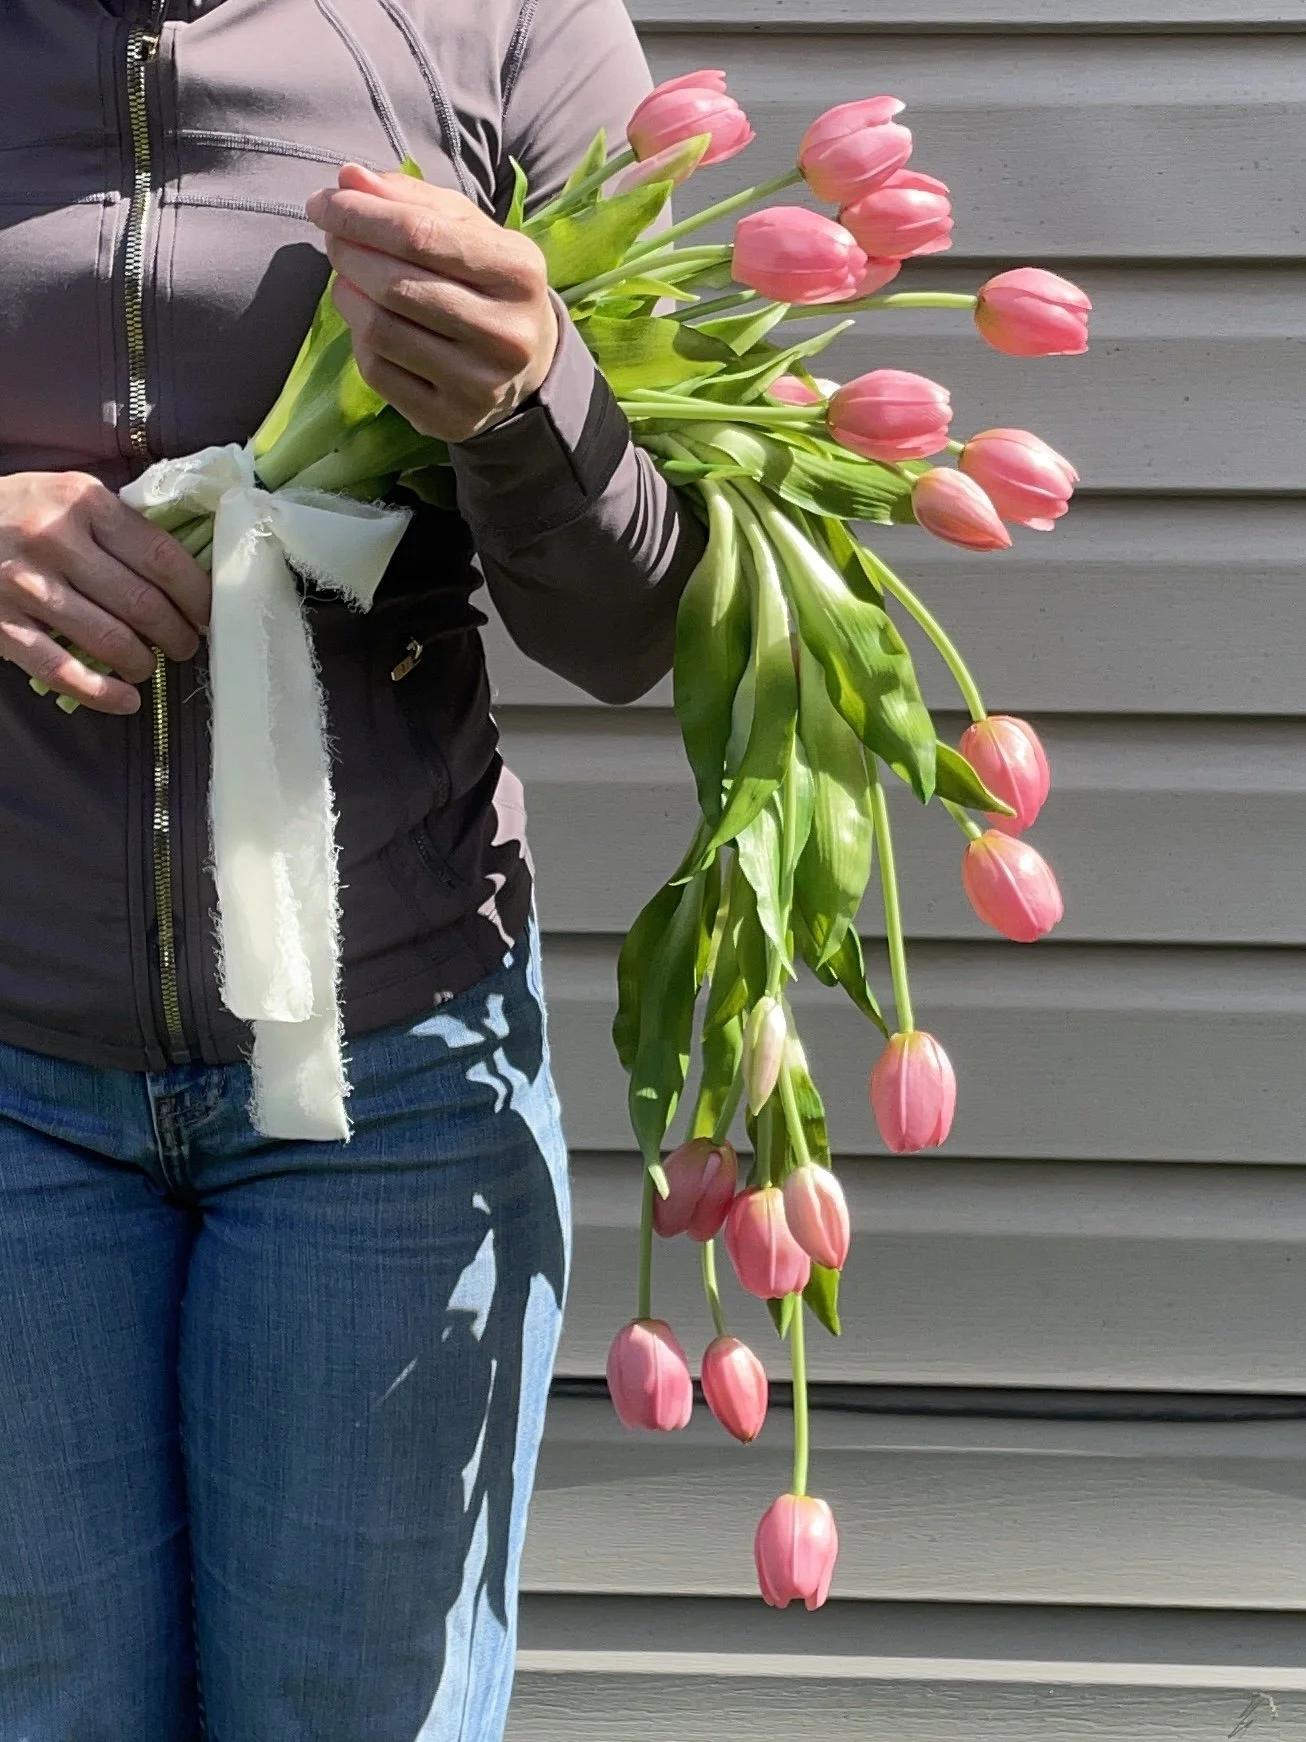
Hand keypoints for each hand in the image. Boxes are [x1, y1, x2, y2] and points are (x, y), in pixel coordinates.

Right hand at [0, 471, 209, 714]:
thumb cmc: (21, 510)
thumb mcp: (69, 495)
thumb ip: (120, 525)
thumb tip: (187, 573)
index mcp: (84, 503)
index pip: (162, 558)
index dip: (197, 595)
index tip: (208, 614)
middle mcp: (56, 541)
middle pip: (142, 604)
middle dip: (177, 635)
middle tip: (185, 645)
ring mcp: (26, 586)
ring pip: (110, 640)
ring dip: (143, 663)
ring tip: (149, 665)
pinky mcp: (2, 626)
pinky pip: (61, 670)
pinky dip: (101, 692)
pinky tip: (125, 700)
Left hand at [305, 164, 558, 443]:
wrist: (528, 364)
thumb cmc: (485, 281)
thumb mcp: (466, 229)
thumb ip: (410, 200)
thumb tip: (348, 178)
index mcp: (518, 272)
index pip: (420, 234)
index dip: (360, 214)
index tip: (323, 203)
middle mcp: (506, 333)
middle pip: (395, 285)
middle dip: (348, 252)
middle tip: (333, 239)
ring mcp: (479, 384)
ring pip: (381, 330)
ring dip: (347, 294)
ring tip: (348, 277)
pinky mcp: (451, 420)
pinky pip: (378, 372)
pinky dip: (358, 339)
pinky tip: (367, 321)